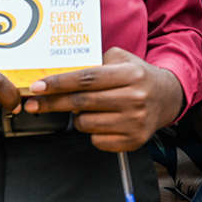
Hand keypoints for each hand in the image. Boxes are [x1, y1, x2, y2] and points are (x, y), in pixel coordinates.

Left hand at [22, 47, 184, 151]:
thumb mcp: (122, 60)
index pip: (87, 79)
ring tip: (89, 108)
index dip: (59, 84)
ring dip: (78, 116)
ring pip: (86, 123)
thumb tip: (61, 76)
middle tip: (33, 103)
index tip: (38, 87)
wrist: (167, 97)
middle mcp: (134, 98)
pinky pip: (96, 140)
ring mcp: (135, 122)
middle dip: (52, 103)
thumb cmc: (138, 77)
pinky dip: (93, 131)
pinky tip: (104, 121)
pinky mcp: (134, 141)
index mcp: (131, 74)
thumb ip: (96, 64)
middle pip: (82, 102)